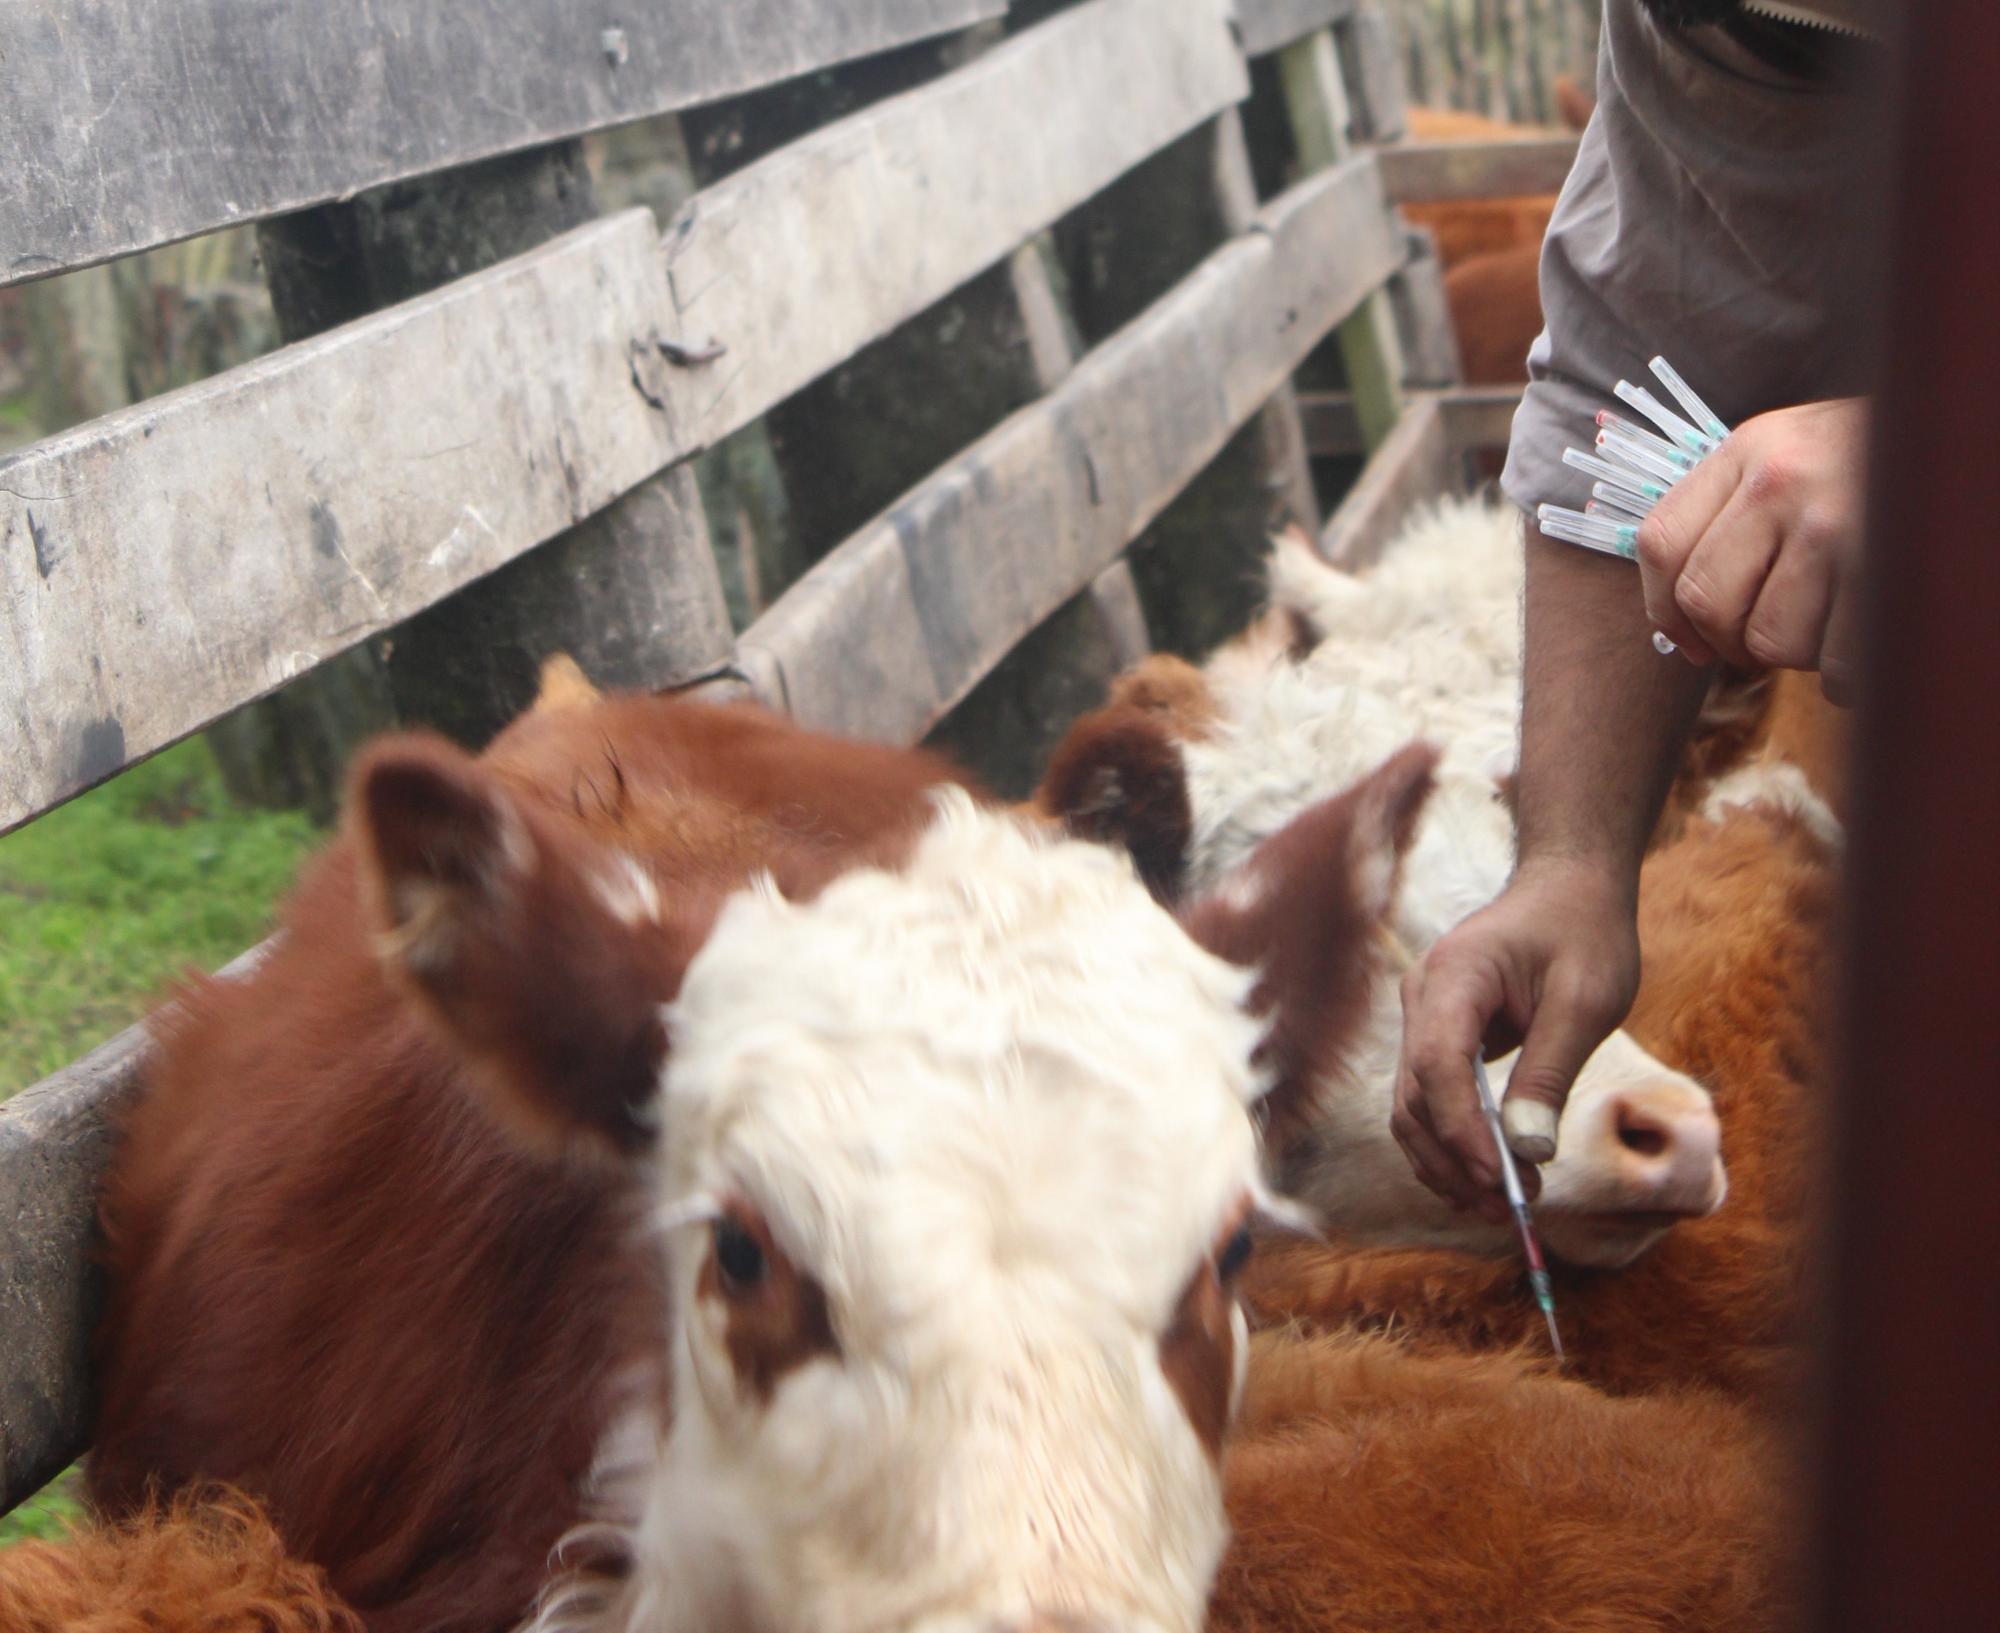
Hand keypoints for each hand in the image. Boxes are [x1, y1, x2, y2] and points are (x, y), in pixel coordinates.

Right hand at [1391, 862, 1637, 1219]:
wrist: (1568, 888)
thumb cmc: (1584, 933)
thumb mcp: (1586, 1002)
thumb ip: (1550, 1073)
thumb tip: (1527, 1152)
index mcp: (1454, 976)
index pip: (1437, 1064)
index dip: (1462, 1129)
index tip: (1502, 1181)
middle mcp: (1421, 998)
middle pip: (1416, 1096)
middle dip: (1457, 1160)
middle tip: (1511, 1210)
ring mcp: (1422, 1018)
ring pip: (1412, 1107)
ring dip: (1449, 1163)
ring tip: (1503, 1207)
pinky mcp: (1436, 1038)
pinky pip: (1429, 1100)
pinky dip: (1451, 1144)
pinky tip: (1486, 1179)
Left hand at [1636, 397, 1866, 703]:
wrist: (1965, 430)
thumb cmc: (1882, 461)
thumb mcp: (1796, 455)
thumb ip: (1734, 514)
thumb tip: (1682, 626)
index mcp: (1751, 448)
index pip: (1659, 543)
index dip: (1665, 610)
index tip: (1692, 640)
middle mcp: (1783, 480)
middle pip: (1706, 602)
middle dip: (1731, 641)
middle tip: (1767, 640)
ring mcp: (1836, 523)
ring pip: (1770, 640)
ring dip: (1799, 652)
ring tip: (1835, 619)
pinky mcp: (1889, 569)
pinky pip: (1838, 664)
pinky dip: (1848, 677)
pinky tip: (1867, 647)